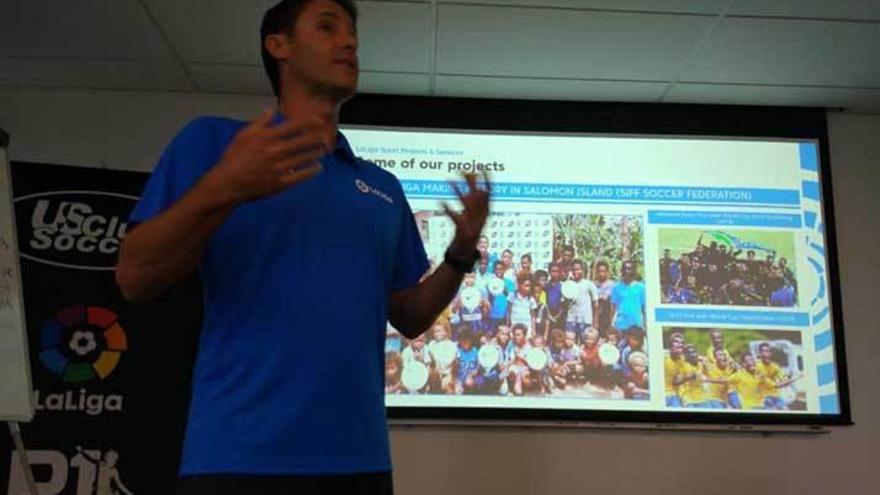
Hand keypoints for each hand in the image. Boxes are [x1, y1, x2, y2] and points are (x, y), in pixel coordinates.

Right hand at [208, 108, 327, 204]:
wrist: (229, 182)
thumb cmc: (234, 157)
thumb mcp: (244, 135)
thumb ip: (260, 122)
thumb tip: (272, 109)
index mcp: (268, 137)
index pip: (293, 126)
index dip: (309, 122)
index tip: (320, 119)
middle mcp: (277, 151)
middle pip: (303, 142)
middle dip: (316, 138)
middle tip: (325, 136)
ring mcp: (280, 167)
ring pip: (304, 158)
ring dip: (316, 153)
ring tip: (323, 150)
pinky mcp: (282, 182)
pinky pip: (301, 176)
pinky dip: (311, 171)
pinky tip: (318, 168)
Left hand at [443, 172, 490, 254]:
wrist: (464, 253)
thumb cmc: (467, 234)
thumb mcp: (472, 216)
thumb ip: (471, 201)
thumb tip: (469, 186)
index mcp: (485, 212)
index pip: (489, 193)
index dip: (487, 181)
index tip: (483, 168)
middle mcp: (481, 217)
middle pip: (478, 196)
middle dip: (472, 182)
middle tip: (466, 170)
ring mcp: (473, 224)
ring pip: (467, 205)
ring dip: (458, 192)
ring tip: (449, 180)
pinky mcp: (464, 232)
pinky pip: (456, 218)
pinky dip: (448, 210)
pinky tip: (441, 202)